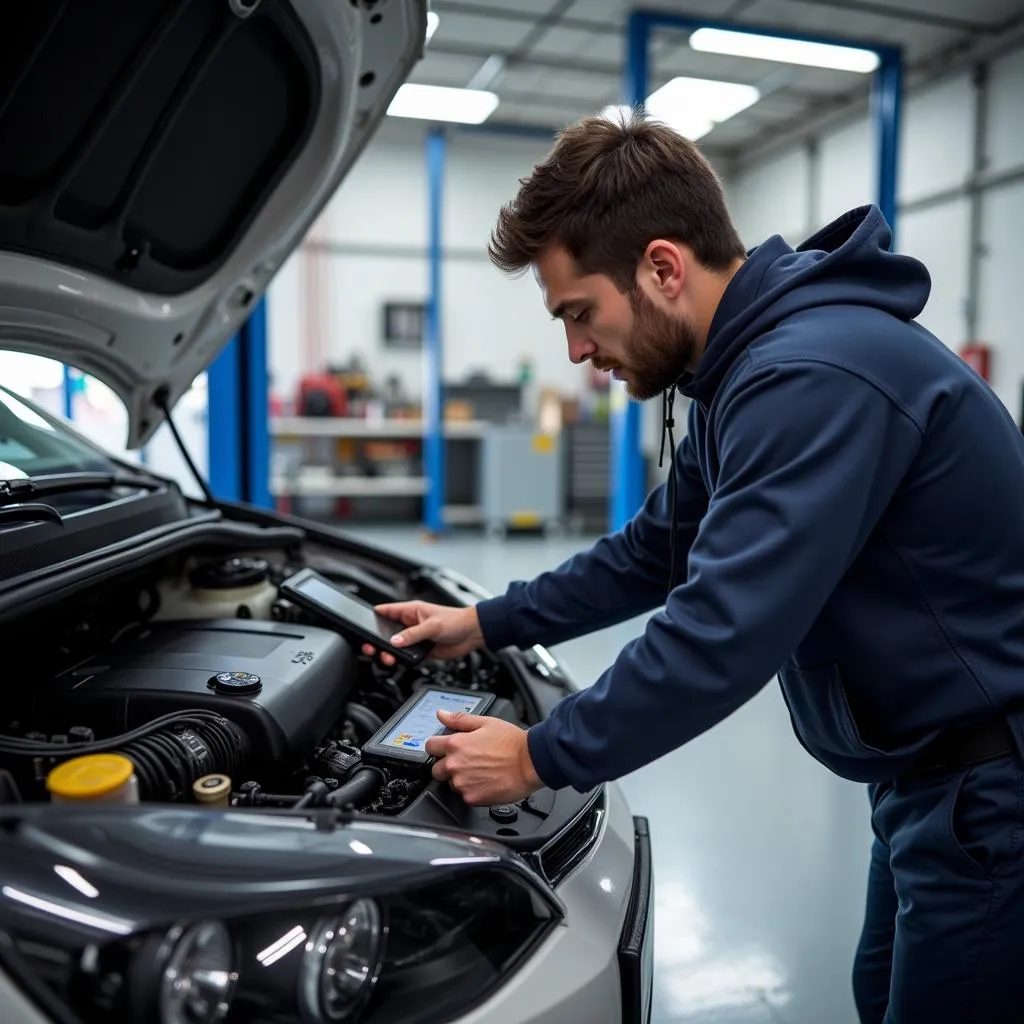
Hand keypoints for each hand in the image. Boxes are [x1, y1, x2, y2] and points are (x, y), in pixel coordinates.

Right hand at [361, 602, 483, 665]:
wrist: (472, 634)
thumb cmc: (456, 621)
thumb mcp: (432, 626)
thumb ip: (412, 634)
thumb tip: (395, 640)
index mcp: (411, 611)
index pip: (386, 611)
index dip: (374, 616)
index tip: (363, 623)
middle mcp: (410, 624)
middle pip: (386, 631)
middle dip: (378, 640)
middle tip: (372, 647)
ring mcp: (415, 637)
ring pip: (395, 646)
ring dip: (389, 652)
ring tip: (388, 657)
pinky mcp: (421, 650)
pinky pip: (406, 656)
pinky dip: (401, 660)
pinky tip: (399, 662)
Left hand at [424, 710, 542, 805]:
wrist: (531, 762)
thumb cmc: (512, 743)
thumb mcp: (485, 722)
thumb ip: (459, 719)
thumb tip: (442, 714)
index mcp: (455, 744)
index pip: (430, 746)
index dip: (437, 746)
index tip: (444, 749)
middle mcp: (455, 765)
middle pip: (436, 769)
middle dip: (446, 765)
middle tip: (466, 762)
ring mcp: (462, 783)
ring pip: (450, 784)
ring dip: (460, 779)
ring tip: (480, 772)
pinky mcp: (472, 798)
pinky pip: (464, 796)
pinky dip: (472, 791)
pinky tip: (486, 782)